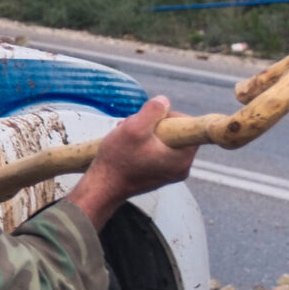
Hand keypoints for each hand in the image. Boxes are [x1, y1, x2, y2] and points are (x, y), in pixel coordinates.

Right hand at [72, 96, 199, 228]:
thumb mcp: (134, 128)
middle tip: (132, 127)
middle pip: (173, 131)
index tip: (148, 121)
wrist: (102, 188)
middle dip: (152, 124)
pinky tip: (127, 145)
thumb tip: (164, 101)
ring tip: (126, 136)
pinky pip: (157, 151)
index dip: (166, 115)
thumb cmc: (117, 161)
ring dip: (145, 133)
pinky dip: (143, 144)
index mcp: (182, 158)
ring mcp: (171, 172)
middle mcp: (182, 167)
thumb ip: (153, 110)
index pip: (186, 123)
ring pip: (163, 140)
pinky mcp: (160, 174)